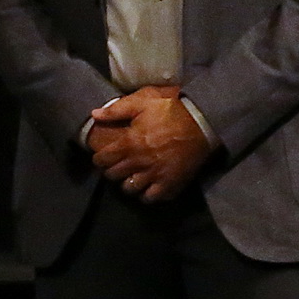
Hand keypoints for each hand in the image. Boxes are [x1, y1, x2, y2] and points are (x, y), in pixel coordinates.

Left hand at [89, 84, 211, 202]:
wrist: (204, 120)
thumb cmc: (172, 108)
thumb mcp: (143, 100)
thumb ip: (117, 109)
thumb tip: (94, 114)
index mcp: (130, 143)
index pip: (102, 160)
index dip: (99, 159)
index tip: (103, 156)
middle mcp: (140, 162)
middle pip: (114, 176)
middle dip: (111, 171)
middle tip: (117, 165)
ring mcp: (156, 174)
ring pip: (130, 189)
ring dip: (128, 183)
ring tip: (132, 176)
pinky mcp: (172, 182)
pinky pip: (153, 198)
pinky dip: (147, 194)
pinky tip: (148, 185)